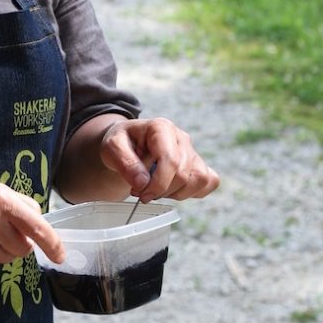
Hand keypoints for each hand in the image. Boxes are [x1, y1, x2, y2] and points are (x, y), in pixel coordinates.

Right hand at [0, 170, 64, 265]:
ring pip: (7, 256)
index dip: (53, 244)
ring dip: (5, 247)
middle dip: (22, 242)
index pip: (36, 227)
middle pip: (24, 248)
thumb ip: (15, 202)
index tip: (61, 256)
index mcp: (0, 200)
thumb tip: (37, 218)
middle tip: (7, 228)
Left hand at [99, 117, 219, 202]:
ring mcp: (192, 151)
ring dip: (177, 193)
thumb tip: (143, 182)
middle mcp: (181, 137)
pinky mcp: (198, 164)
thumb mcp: (112, 148)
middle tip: (141, 192)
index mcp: (161, 127)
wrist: (127, 143)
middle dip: (162, 190)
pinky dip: (194, 192)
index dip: (158, 183)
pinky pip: (210, 181)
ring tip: (157, 189)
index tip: (141, 194)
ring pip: (199, 179)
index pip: (170, 160)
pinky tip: (173, 189)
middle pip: (183, 174)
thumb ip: (125, 163)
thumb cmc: (121, 143)